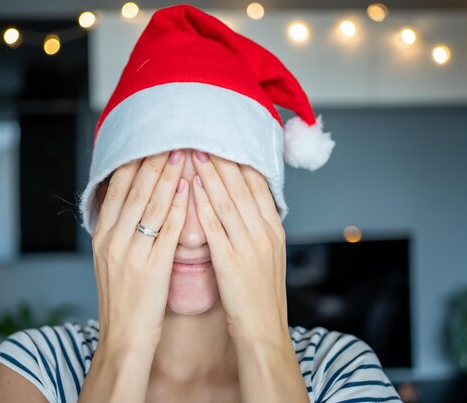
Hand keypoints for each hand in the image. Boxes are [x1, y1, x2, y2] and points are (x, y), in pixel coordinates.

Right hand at [91, 150, 187, 351]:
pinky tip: (189, 190)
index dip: (133, 164)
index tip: (148, 144)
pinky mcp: (152, 268)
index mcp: (102, 236)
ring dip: (168, 177)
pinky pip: (168, 230)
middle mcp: (113, 240)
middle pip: (135, 191)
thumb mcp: (109, 260)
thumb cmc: (122, 299)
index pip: (116, 190)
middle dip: (153, 163)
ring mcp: (131, 253)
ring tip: (182, 155)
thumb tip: (131, 202)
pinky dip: (179, 207)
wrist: (123, 338)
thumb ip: (118, 230)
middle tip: (170, 140)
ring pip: (152, 205)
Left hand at [190, 150, 288, 345]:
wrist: (265, 330)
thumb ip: (257, 228)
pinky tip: (192, 188)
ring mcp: (248, 245)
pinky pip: (215, 226)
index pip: (258, 186)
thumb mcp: (268, 256)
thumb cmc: (261, 295)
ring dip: (211, 174)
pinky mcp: (230, 261)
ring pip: (228, 200)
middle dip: (223, 160)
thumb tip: (243, 204)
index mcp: (274, 229)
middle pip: (242, 187)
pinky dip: (203, 204)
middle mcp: (264, 232)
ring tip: (195, 152)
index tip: (225, 142)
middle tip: (205, 137)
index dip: (241, 162)